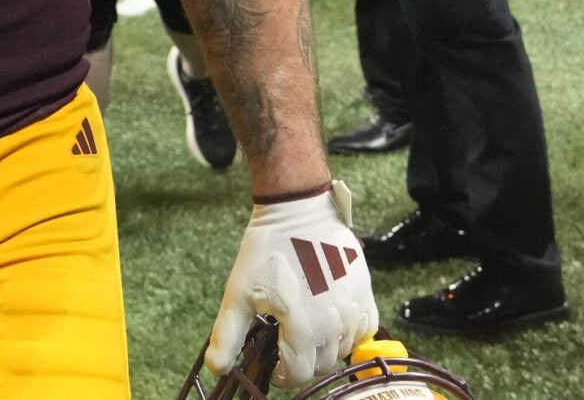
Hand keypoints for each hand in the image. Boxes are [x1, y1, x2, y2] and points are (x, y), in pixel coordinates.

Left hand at [207, 182, 378, 388]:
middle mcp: (335, 325)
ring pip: (343, 349)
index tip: (270, 366)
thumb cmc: (267, 250)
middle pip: (320, 364)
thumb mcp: (238, 293)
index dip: (280, 375)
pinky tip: (331, 321)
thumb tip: (216, 368)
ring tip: (303, 329)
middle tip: (283, 344)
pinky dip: (351, 333)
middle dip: (300, 362)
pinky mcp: (365, 292)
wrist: (298, 209)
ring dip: (324, 348)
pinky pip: (366, 328)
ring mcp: (354, 308)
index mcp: (304, 329)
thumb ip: (227, 335)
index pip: (297, 375)